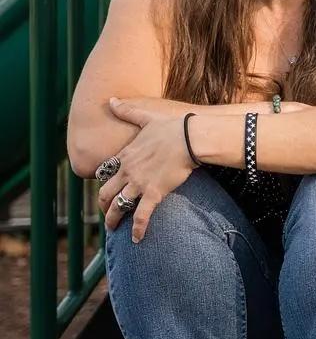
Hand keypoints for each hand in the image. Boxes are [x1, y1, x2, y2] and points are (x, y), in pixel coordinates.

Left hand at [98, 98, 195, 240]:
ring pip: (118, 206)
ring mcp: (139, 183)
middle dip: (103, 204)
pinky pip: (141, 215)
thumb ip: (127, 111)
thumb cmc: (171, 126)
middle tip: (106, 213)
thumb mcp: (145, 117)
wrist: (189, 138)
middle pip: (106, 192)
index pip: (105, 171)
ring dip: (113, 220)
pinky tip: (137, 239)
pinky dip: (138, 229)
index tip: (106, 188)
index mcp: (126, 154)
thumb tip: (112, 99)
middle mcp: (128, 170)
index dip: (104, 181)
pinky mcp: (153, 193)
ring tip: (113, 229)